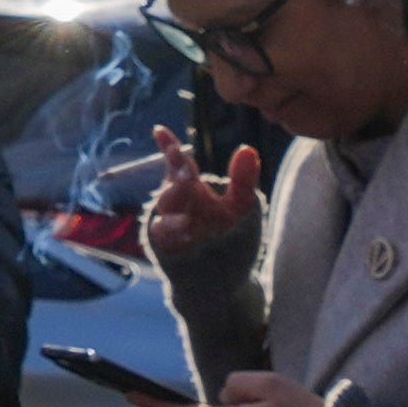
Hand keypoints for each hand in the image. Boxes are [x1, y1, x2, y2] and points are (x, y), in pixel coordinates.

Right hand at [142, 141, 266, 267]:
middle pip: (173, 183)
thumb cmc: (227, 235)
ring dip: (174, 203)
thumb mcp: (240, 207)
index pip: (178, 163)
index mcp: (191, 186)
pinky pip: (163, 233)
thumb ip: (243, 180)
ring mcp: (168, 221)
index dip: (168, 146)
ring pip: (165, 207)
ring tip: (188, 202)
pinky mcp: (165, 243)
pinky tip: (186, 229)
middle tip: (188, 171)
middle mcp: (177, 201)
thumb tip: (248, 148)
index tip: (159, 130)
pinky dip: (172, 229)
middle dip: (178, 176)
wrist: (218, 276)